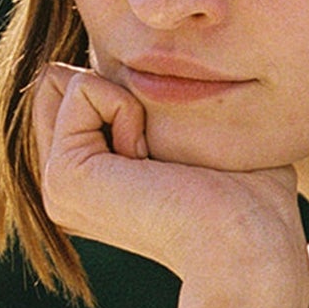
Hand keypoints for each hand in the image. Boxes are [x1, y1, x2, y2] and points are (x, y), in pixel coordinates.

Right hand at [32, 64, 308, 295]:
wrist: (248, 241)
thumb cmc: (251, 195)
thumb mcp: (206, 134)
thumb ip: (162, 100)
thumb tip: (140, 67)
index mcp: (94, 181)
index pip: (83, 91)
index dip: (134, 91)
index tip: (173, 154)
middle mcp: (67, 186)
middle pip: (64, 82)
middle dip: (120, 91)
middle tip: (162, 153)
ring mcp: (57, 184)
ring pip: (67, 80)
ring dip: (126, 101)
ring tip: (157, 159)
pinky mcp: (62, 176)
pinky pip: (82, 89)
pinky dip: (128, 108)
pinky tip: (149, 160)